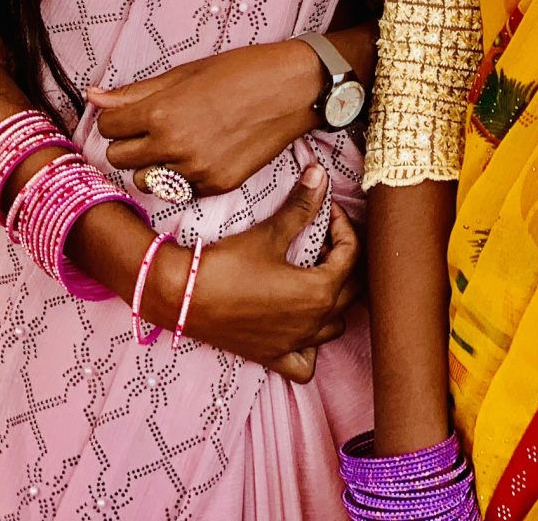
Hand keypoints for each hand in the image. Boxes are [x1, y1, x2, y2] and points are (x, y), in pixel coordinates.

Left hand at [91, 39, 324, 198]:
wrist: (291, 90)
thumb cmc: (238, 72)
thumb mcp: (183, 74)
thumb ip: (135, 92)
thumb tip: (94, 96)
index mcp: (161, 113)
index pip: (109, 127)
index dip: (116, 118)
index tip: (128, 113)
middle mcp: (174, 146)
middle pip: (119, 159)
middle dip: (127, 143)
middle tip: (147, 128)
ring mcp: (196, 171)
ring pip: (145, 181)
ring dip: (150, 165)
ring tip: (171, 144)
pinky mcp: (217, 186)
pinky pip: (179, 189)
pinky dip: (181, 175)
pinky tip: (198, 152)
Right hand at [160, 165, 362, 383]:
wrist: (186, 296)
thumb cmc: (228, 264)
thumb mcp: (269, 233)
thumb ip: (301, 206)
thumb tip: (320, 174)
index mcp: (320, 291)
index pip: (351, 255)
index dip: (343, 226)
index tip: (327, 210)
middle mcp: (315, 323)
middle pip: (351, 290)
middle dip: (343, 259)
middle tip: (323, 238)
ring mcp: (296, 344)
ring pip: (335, 326)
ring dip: (333, 299)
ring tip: (314, 274)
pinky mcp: (274, 357)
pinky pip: (306, 363)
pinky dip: (310, 347)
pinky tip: (299, 326)